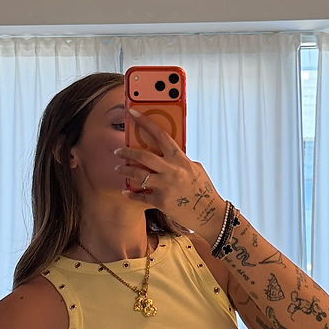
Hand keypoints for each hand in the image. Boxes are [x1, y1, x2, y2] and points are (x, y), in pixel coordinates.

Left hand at [115, 115, 226, 239]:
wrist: (210, 214)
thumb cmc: (203, 190)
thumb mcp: (195, 169)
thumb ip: (179, 160)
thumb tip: (163, 153)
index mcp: (181, 159)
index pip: (160, 135)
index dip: (145, 122)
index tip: (132, 113)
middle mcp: (172, 171)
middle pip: (143, 156)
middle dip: (127, 152)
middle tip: (118, 151)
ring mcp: (165, 186)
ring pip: (137, 175)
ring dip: (125, 170)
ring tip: (119, 168)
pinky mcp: (161, 202)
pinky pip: (140, 196)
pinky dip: (131, 194)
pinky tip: (126, 192)